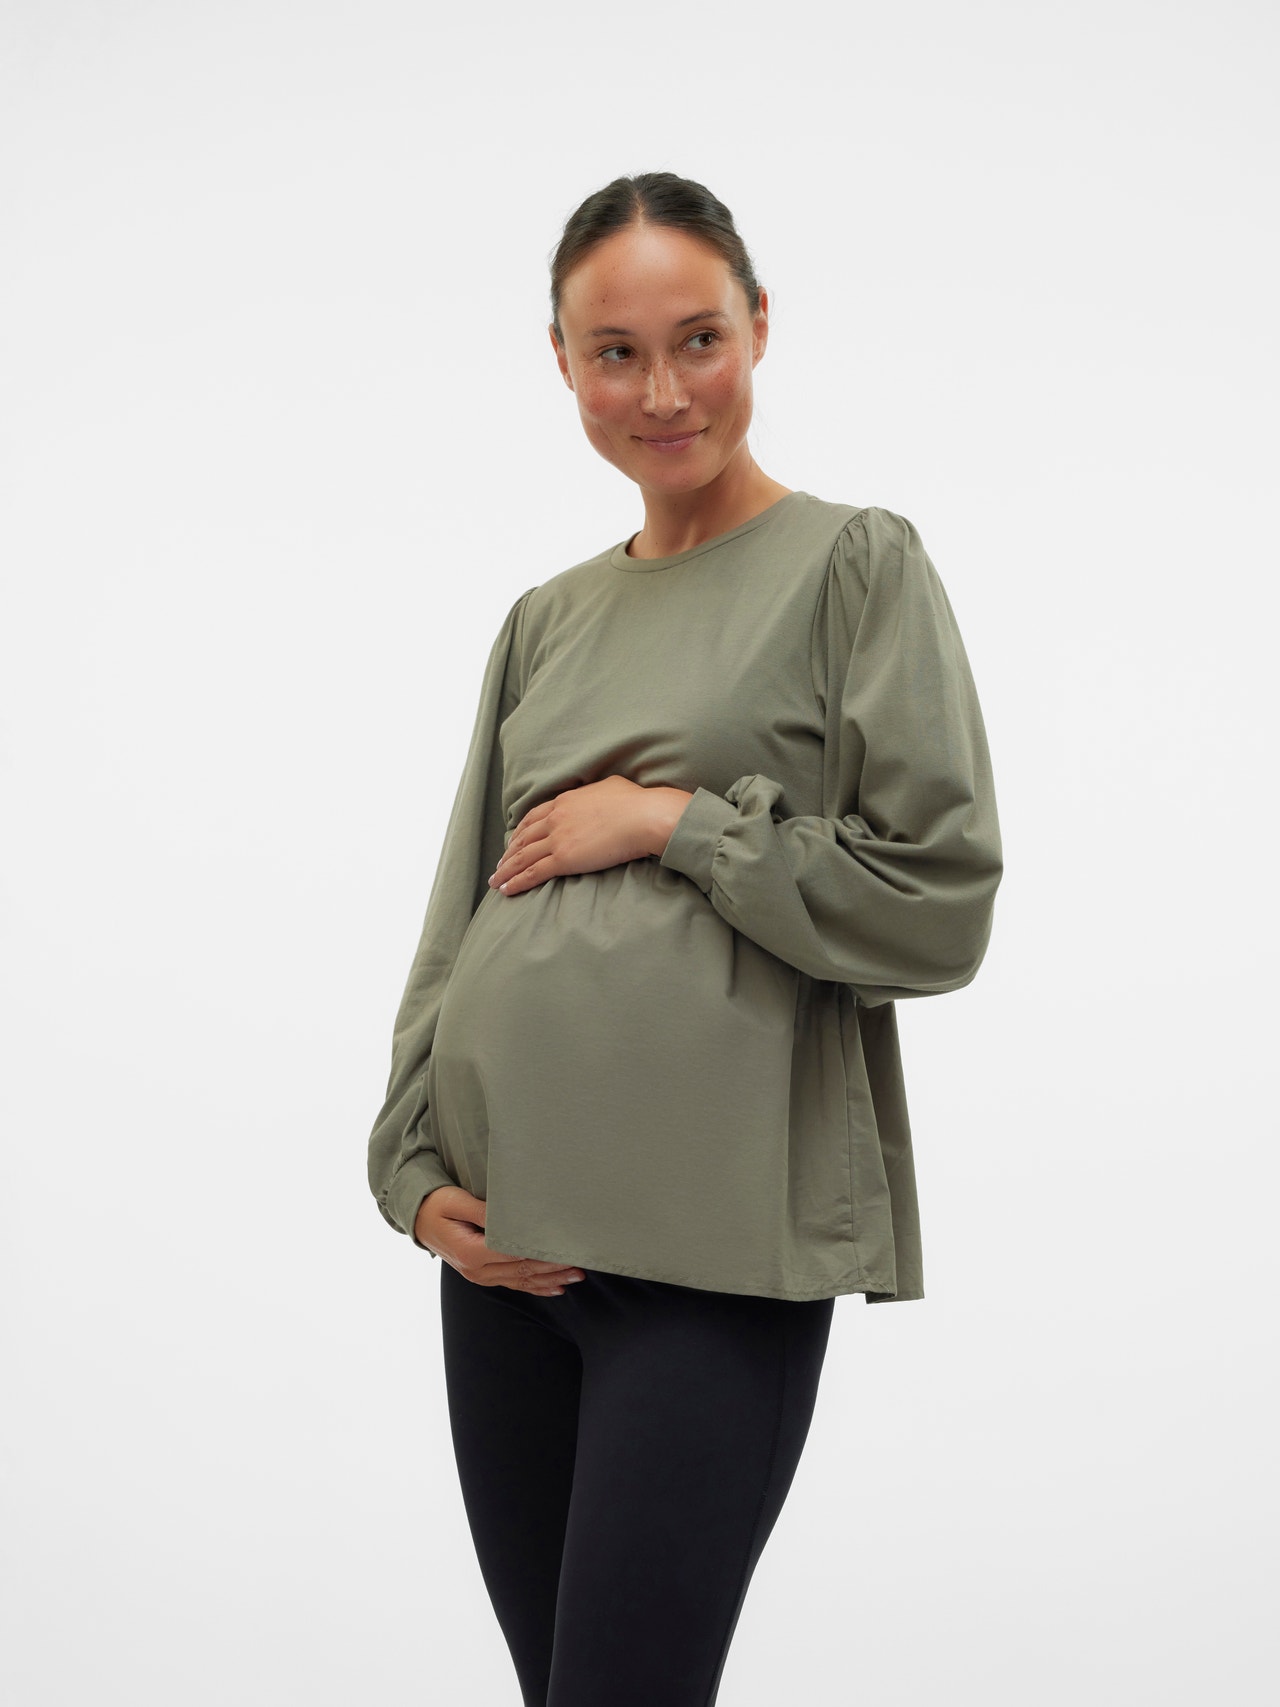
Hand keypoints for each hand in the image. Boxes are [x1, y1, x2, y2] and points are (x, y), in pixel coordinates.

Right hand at [414, 1185, 585, 1296]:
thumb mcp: (456, 1201)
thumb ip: (483, 1210)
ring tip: (575, 1277)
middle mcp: (477, 1270)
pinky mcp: (482, 1275)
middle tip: (579, 1265)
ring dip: (549, 1280)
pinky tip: (554, 1289)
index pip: (515, 1255)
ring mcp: (479, 1276)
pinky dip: (535, 1287)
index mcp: (471, 1252)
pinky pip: (512, 1284)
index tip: (564, 1248)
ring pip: (521, 1281)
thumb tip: (511, 1214)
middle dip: (553, 1269)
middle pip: (522, 1271)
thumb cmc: (436, 1205)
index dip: (541, 1254)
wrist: (417, 1219)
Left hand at [489, 776, 693, 896]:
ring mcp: (558, 838)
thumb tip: (600, 793)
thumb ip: (596, 792)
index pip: (534, 817)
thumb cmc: (636, 802)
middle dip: (509, 854)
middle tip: (499, 865)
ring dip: (505, 871)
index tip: (513, 842)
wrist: (643, 816)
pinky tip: (506, 890)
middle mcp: (555, 818)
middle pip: (523, 838)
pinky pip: (533, 872)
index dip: (521, 832)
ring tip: (495, 881)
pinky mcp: (564, 858)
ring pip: (522, 857)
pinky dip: (516, 882)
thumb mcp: (611, 786)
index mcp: (565, 801)